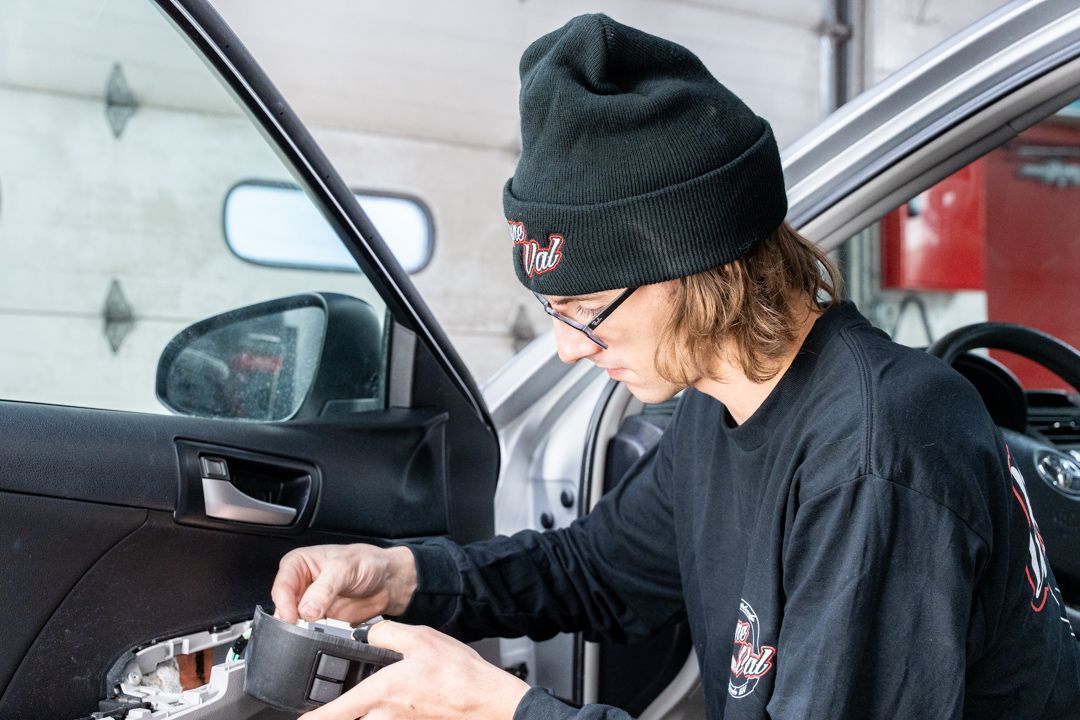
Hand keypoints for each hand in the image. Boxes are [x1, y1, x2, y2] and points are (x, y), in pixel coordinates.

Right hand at [271, 544, 416, 623]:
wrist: (388, 580)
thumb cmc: (368, 562)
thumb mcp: (345, 569)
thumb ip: (324, 589)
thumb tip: (307, 609)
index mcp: (299, 563)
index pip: (282, 586)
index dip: (284, 604)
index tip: (292, 618)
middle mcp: (301, 584)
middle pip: (283, 606)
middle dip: (290, 619)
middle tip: (301, 628)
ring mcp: (309, 604)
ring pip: (294, 622)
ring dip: (301, 630)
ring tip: (314, 630)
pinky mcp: (320, 620)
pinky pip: (309, 633)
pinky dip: (313, 637)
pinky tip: (321, 635)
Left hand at [298, 621, 529, 719]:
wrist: (486, 699)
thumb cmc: (459, 674)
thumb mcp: (420, 638)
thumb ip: (387, 633)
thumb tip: (369, 632)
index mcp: (381, 693)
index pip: (336, 713)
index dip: (313, 719)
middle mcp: (385, 716)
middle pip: (352, 717)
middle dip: (342, 709)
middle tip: (334, 699)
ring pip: (370, 718)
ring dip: (366, 707)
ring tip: (377, 688)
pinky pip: (389, 719)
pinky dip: (384, 709)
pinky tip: (405, 691)